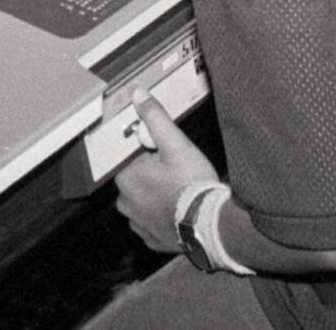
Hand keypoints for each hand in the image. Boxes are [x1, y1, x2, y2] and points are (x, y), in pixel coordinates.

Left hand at [111, 100, 220, 252]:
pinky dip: (161, 215)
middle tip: (176, 173)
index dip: (150, 153)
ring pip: (143, 200)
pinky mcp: (150, 239)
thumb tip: (139, 96)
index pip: (131, 157)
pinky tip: (177, 210)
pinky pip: (151, 221)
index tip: (165, 156)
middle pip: (136, 179)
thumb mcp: (176, 144)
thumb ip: (155, 118)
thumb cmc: (192, 185)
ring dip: (156, 195)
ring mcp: (137, 223)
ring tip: (179, 192)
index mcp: (126, 177)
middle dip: (152, 174)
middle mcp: (125, 202)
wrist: (209, 225)